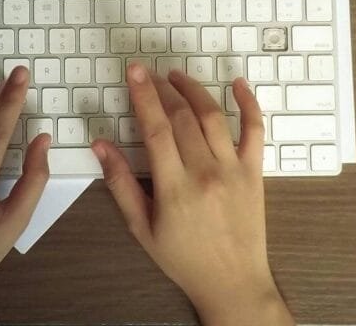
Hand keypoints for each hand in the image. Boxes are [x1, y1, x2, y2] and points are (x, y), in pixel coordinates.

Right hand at [91, 66, 293, 325]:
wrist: (232, 282)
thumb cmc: (183, 258)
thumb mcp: (142, 227)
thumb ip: (120, 183)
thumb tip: (101, 146)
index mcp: (175, 188)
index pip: (156, 128)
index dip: (143, 95)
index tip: (134, 72)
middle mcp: (205, 173)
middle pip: (182, 117)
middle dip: (162, 88)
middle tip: (148, 73)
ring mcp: (233, 170)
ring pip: (213, 116)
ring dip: (193, 90)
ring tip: (175, 76)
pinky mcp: (254, 172)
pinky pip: (255, 130)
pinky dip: (248, 104)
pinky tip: (237, 84)